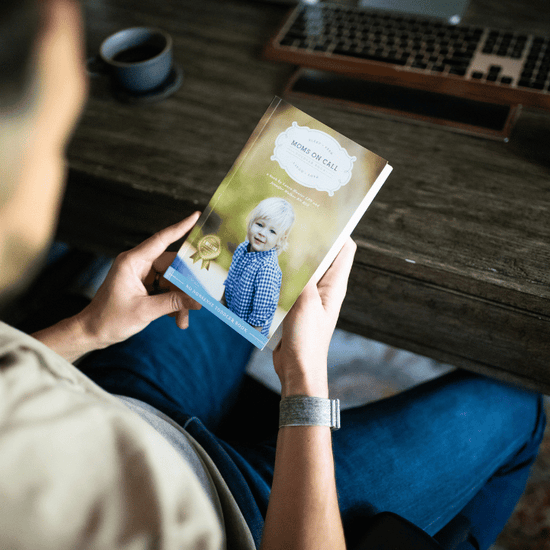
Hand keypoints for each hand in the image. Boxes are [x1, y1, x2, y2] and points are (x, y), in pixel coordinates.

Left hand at [76, 212, 201, 349]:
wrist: (92, 332)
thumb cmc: (110, 319)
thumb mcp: (145, 311)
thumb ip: (173, 303)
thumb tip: (197, 300)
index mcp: (133, 261)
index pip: (161, 239)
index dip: (181, 227)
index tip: (197, 216)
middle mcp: (138, 264)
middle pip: (172, 265)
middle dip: (186, 284)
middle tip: (200, 296)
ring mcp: (141, 275)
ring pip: (172, 280)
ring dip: (180, 299)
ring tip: (184, 318)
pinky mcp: (144, 286)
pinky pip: (166, 289)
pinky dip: (173, 303)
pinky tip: (177, 318)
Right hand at [273, 238, 356, 397]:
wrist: (297, 369)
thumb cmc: (307, 340)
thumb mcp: (306, 304)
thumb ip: (304, 277)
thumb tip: (301, 249)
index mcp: (334, 285)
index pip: (344, 249)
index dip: (338, 230)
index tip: (322, 214)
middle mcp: (324, 287)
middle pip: (321, 255)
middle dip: (309, 240)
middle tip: (290, 223)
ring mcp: (309, 296)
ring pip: (302, 268)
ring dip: (291, 258)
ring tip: (275, 240)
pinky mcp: (295, 305)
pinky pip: (289, 283)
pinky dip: (281, 274)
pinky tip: (266, 267)